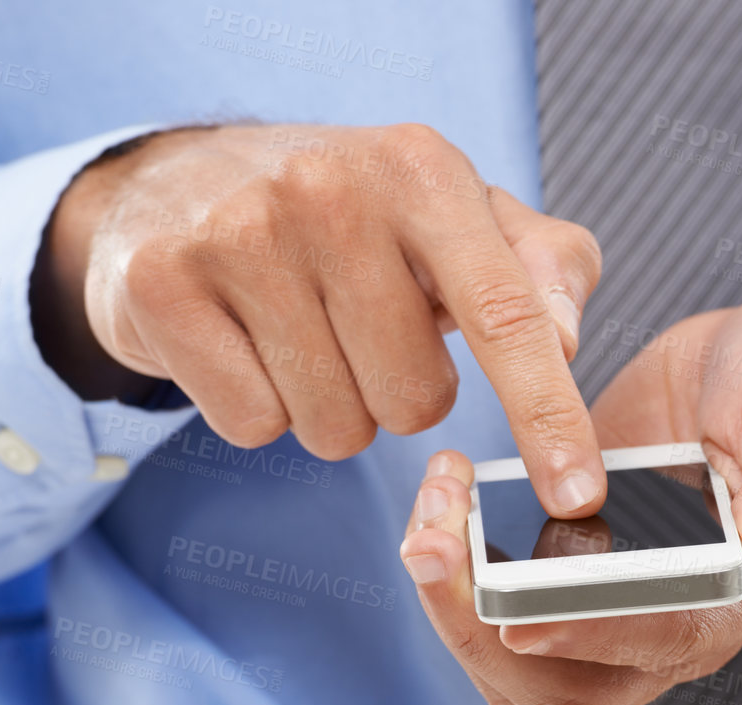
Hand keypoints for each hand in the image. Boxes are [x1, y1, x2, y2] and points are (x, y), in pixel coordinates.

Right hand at [31, 123, 606, 517]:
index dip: (550, 417)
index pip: (508, 316)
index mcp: (423, 170)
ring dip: (331, 408)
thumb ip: (543, 269)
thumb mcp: (461, 217)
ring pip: (335, 426)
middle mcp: (329, 189)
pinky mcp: (163, 285)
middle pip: (416, 402)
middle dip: (400, 395)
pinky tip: (244, 345)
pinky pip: (253, 425)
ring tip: (303, 336)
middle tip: (363, 334)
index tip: (578, 495)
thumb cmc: (353, 216)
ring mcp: (238, 233)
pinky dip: (259, 409)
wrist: (179, 181)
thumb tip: (565, 338)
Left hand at [398, 289, 741, 704]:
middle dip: (487, 630)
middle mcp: (688, 626)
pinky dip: (463, 577)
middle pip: (576, 688)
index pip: (669, 640)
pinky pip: (507, 613)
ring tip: (427, 522)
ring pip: (527, 669)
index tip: (517, 615)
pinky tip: (442, 509)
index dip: (591, 633)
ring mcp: (626, 607)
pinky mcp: (579, 573)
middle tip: (431, 544)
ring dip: (460, 612)